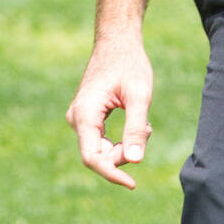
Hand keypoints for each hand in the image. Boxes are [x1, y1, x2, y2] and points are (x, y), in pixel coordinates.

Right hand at [66, 38, 153, 189]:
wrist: (118, 40)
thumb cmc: (129, 63)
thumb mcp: (139, 95)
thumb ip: (136, 128)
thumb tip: (135, 161)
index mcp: (85, 114)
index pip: (93, 158)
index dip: (112, 173)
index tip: (133, 183)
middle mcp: (76, 118)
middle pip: (98, 154)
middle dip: (123, 154)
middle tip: (148, 132)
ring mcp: (79, 117)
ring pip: (101, 147)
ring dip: (123, 145)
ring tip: (146, 125)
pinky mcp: (87, 115)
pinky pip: (101, 138)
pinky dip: (120, 138)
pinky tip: (140, 124)